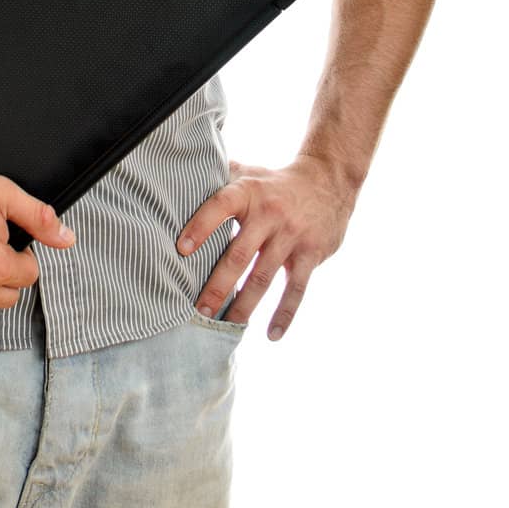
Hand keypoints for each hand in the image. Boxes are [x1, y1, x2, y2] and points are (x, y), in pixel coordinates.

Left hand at [177, 155, 357, 340]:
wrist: (328, 180)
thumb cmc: (274, 183)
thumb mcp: (249, 173)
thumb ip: (218, 177)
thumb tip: (181, 178)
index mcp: (249, 192)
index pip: (220, 206)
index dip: (200, 227)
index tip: (181, 250)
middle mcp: (269, 214)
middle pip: (238, 254)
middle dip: (217, 285)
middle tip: (199, 311)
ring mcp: (291, 235)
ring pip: (263, 276)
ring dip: (244, 304)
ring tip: (226, 325)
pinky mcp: (311, 253)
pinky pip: (296, 288)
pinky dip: (284, 313)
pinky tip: (271, 335)